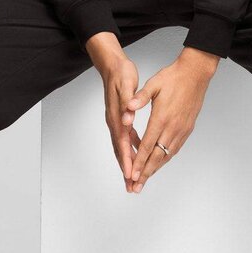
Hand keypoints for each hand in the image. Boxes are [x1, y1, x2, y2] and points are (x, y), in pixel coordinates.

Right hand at [96, 50, 142, 186]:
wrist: (112, 65)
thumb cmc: (121, 74)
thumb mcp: (126, 85)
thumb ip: (128, 103)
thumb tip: (127, 119)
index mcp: (117, 117)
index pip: (122, 144)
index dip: (127, 160)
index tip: (132, 175)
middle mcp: (115, 122)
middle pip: (120, 151)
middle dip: (126, 170)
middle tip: (132, 187)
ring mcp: (116, 122)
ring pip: (122, 148)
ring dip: (128, 163)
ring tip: (134, 179)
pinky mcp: (120, 119)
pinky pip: (126, 139)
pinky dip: (132, 149)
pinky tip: (139, 154)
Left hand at [122, 47, 218, 192]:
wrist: (195, 74)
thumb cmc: (173, 77)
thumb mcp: (153, 84)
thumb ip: (140, 97)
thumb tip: (128, 106)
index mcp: (162, 118)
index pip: (147, 145)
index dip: (139, 162)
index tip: (131, 175)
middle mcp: (173, 127)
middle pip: (157, 156)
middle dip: (145, 173)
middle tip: (136, 188)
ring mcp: (181, 130)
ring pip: (167, 155)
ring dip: (155, 169)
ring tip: (145, 180)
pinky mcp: (187, 128)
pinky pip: (175, 148)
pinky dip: (165, 158)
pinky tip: (159, 163)